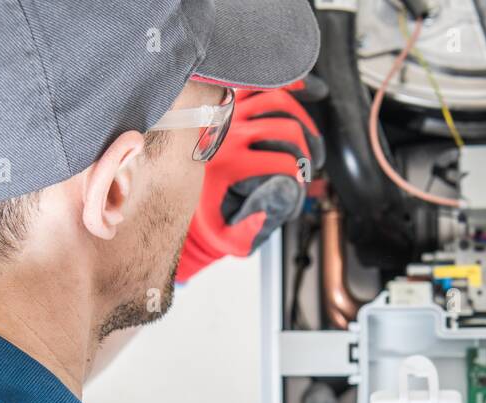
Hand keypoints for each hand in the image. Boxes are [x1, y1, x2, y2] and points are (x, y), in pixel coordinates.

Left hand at [176, 85, 323, 282]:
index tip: (302, 183)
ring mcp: (227, 112)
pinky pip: (259, 83)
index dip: (301, 174)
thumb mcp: (226, 235)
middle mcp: (227, 133)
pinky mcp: (227, 101)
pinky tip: (304, 92)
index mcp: (228, 164)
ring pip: (278, 98)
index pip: (282, 161)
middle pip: (286, 127)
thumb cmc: (207, 214)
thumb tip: (274, 206)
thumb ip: (250, 232)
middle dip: (306, 149)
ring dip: (302, 118)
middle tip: (308, 165)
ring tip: (307, 138)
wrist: (177, 193)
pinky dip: (284, 84)